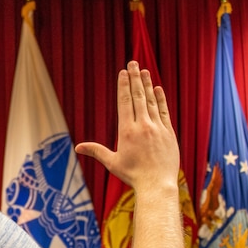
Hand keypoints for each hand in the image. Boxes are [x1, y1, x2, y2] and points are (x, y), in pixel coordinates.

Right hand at [75, 61, 179, 194]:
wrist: (157, 185)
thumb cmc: (133, 175)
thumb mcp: (112, 162)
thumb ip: (96, 151)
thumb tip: (77, 147)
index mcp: (127, 131)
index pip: (125, 103)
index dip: (124, 86)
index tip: (123, 73)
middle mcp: (143, 126)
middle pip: (138, 97)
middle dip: (135, 78)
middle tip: (133, 63)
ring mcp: (158, 128)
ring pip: (152, 102)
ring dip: (147, 85)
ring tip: (144, 71)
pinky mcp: (169, 133)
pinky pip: (164, 112)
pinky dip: (161, 99)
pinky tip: (158, 89)